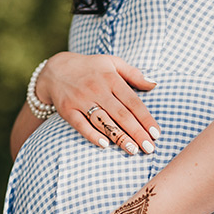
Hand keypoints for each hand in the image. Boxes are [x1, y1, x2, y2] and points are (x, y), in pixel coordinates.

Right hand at [35, 53, 159, 154]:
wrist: (56, 69)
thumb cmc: (90, 68)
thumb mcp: (113, 62)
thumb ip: (134, 74)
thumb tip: (154, 84)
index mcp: (111, 79)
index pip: (133, 102)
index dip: (146, 119)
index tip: (156, 133)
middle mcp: (97, 89)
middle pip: (121, 115)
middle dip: (137, 133)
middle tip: (149, 148)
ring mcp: (81, 100)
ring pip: (103, 121)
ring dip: (119, 137)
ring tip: (133, 150)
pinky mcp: (67, 110)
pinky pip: (80, 125)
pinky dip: (92, 135)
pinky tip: (105, 145)